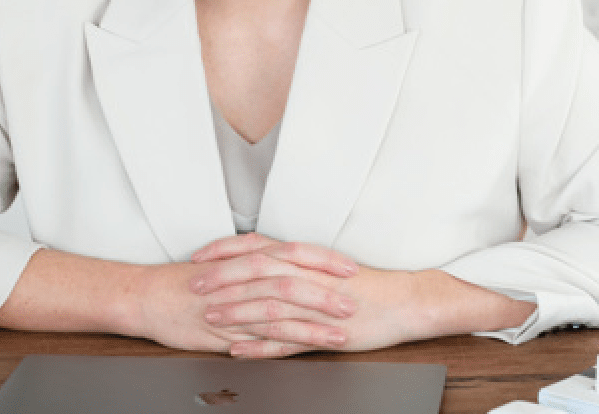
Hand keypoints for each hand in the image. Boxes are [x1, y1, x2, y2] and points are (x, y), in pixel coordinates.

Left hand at [189, 234, 535, 356]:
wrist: (403, 302)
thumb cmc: (366, 287)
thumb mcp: (326, 269)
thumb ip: (295, 266)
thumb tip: (263, 263)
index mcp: (307, 259)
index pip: (259, 247)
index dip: (226, 250)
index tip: (201, 255)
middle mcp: (308, 276)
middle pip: (258, 270)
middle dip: (223, 276)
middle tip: (195, 282)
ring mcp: (316, 305)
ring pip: (269, 304)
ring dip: (237, 310)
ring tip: (210, 316)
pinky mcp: (325, 332)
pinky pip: (288, 340)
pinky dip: (261, 346)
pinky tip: (240, 351)